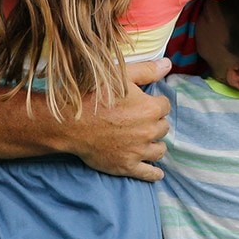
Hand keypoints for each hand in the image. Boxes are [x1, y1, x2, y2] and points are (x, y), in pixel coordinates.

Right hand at [62, 58, 170, 180]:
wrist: (70, 122)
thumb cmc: (94, 95)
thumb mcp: (121, 75)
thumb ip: (147, 70)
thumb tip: (168, 64)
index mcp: (150, 108)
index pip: (165, 106)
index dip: (155, 104)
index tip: (145, 104)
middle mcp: (148, 131)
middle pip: (163, 128)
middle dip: (155, 123)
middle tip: (142, 121)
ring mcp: (138, 151)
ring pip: (159, 150)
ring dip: (155, 144)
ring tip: (147, 142)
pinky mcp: (127, 166)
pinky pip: (149, 173)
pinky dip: (154, 174)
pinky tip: (157, 173)